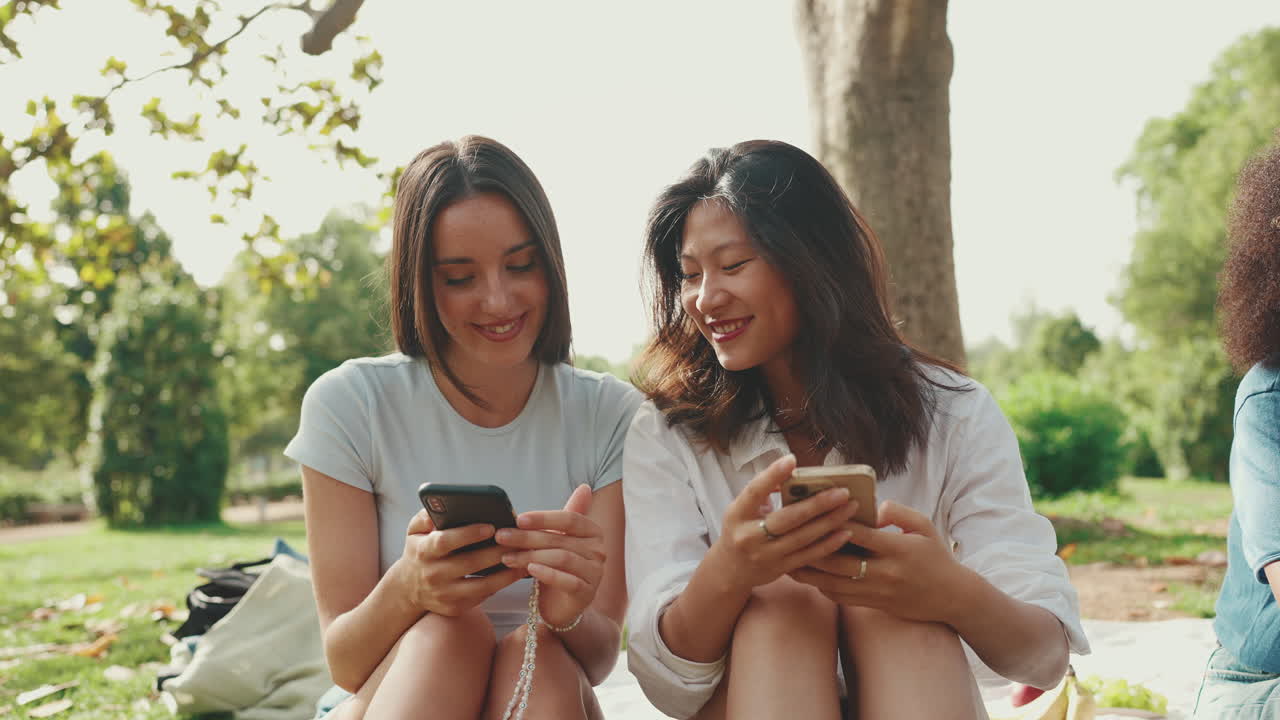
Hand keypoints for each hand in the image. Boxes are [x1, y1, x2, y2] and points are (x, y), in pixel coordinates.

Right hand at [396, 510, 525, 615]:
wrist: (408, 589)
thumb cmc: (419, 551)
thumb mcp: (415, 531)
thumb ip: (426, 516)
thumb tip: (444, 505)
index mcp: (424, 551)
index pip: (445, 541)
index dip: (468, 534)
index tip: (491, 526)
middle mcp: (433, 575)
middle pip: (469, 563)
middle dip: (496, 552)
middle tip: (519, 540)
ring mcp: (444, 594)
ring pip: (481, 585)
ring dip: (506, 573)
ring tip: (525, 558)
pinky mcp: (455, 608)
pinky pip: (482, 596)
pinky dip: (501, 585)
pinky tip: (516, 572)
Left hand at [495, 484, 603, 627]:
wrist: (561, 606)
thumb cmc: (556, 568)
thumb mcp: (557, 540)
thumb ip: (563, 518)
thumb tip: (585, 486)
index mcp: (593, 532)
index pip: (570, 518)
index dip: (543, 518)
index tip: (518, 518)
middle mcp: (599, 551)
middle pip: (560, 539)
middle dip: (527, 537)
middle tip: (502, 537)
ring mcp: (595, 572)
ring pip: (561, 558)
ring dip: (531, 556)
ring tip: (507, 557)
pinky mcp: (587, 593)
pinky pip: (567, 580)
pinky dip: (547, 574)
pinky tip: (530, 570)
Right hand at [709, 454, 861, 591]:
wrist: (730, 570)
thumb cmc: (740, 530)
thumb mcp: (741, 509)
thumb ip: (763, 492)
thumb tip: (792, 474)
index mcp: (737, 514)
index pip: (755, 491)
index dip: (772, 475)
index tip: (792, 459)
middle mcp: (749, 536)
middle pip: (788, 518)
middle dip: (818, 504)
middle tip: (843, 491)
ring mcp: (765, 555)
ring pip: (803, 537)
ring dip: (830, 522)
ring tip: (851, 507)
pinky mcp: (779, 569)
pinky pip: (809, 556)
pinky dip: (829, 544)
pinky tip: (846, 532)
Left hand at [787, 500, 967, 622]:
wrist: (952, 597)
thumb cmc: (937, 556)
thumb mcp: (925, 526)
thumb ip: (899, 512)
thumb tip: (874, 507)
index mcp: (897, 549)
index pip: (860, 535)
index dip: (836, 523)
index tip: (815, 511)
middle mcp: (885, 573)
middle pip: (839, 562)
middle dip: (812, 550)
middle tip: (790, 537)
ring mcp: (878, 592)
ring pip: (835, 585)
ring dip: (810, 573)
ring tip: (789, 559)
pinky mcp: (875, 605)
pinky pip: (842, 598)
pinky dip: (823, 587)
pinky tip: (810, 576)